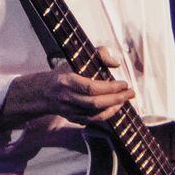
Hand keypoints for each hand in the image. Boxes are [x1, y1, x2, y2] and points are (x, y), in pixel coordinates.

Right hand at [0, 46, 134, 128]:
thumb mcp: (76, 57)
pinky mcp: (73, 118)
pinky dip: (106, 115)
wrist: (44, 91)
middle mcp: (67, 98)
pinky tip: (115, 107)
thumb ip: (98, 54)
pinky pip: (92, 120)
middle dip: (116, 99)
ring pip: (95, 114)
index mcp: (67, 81)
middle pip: (95, 103)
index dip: (109, 87)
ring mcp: (70, 111)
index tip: (123, 83)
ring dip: (113, 108)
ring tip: (124, 99)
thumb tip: (115, 64)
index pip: (90, 87)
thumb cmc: (63, 72)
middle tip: (130, 93)